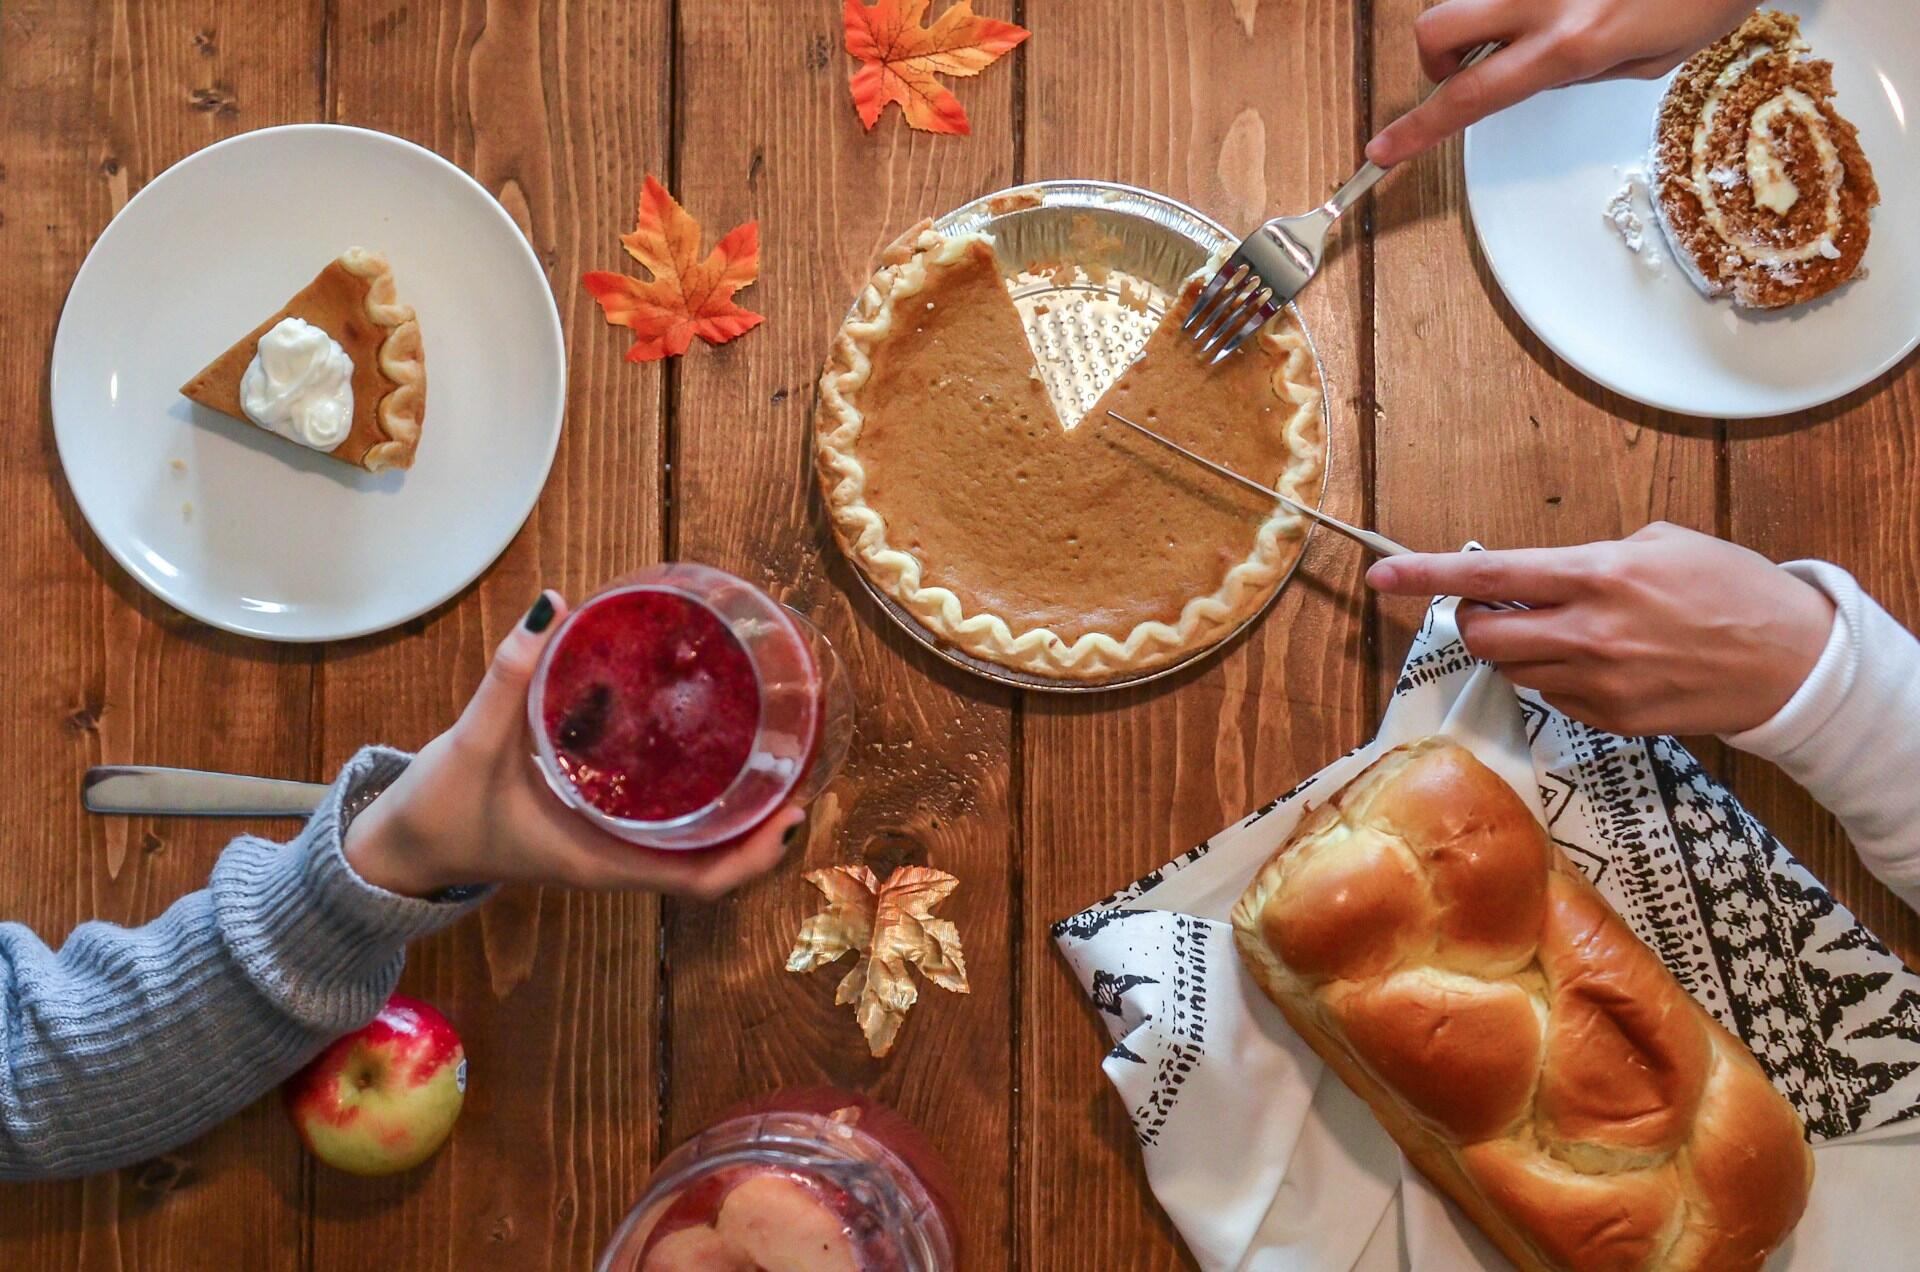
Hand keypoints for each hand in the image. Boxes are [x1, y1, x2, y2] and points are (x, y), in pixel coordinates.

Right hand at [343, 591, 802, 899]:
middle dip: (764, 826)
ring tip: (775, 751)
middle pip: (715, 861)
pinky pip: (664, 821)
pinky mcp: (596, 826)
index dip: (756, 855)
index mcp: (601, 860)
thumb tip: (551, 605)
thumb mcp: (472, 743)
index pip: (702, 880)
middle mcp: (617, 860)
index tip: (793, 811)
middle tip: (802, 764)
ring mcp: (609, 847)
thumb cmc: (439, 810)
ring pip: (694, 842)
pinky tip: (707, 746)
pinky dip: (696, 795)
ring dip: (738, 811)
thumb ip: (510, 675)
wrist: (401, 847)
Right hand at [1365, 0, 1756, 166]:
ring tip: (1545, 17)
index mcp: (1571, 43)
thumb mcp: (1650, 58)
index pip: (1471, 97)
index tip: (1383, 150)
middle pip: (1437, 29)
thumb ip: (1581, 70)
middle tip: (1474, 64)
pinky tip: (1576, 0)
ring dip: (1490, 14)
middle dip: (1439, 56)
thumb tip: (1541, 70)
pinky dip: (1523, 1)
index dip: (1419, 130)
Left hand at [1366, 523, 1833, 736]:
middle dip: (1476, 622)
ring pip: (1513, 671)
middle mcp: (1587, 632)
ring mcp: (1597, 683)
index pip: (1489, 576)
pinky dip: (1556, 678)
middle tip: (1496, 609)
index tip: (1382, 576)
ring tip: (1565, 632)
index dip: (1427, 576)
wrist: (1791, 661)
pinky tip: (1600, 663)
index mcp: (1596, 576)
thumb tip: (1541, 577)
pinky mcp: (1610, 720)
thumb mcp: (1660, 543)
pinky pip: (1552, 697)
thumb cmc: (1731, 588)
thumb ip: (1589, 559)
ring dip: (1519, 650)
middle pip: (1483, 638)